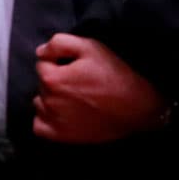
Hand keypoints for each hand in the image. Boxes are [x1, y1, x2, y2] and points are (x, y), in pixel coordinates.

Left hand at [31, 32, 167, 143]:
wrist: (139, 107)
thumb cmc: (115, 75)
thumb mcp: (91, 48)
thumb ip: (59, 43)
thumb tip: (40, 52)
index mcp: (52, 79)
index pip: (42, 64)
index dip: (58, 62)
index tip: (76, 67)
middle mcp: (48, 101)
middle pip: (42, 84)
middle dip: (55, 80)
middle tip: (79, 82)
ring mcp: (54, 120)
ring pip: (40, 104)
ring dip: (50, 99)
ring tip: (75, 99)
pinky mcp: (61, 136)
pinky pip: (39, 126)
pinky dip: (46, 120)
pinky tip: (63, 115)